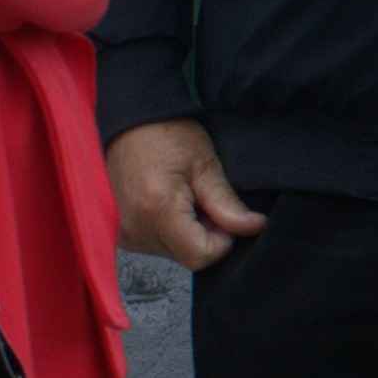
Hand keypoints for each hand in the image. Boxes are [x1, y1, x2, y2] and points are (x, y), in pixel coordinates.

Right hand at [110, 118, 264, 268]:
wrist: (130, 120)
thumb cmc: (167, 134)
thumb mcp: (205, 164)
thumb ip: (227, 203)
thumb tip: (255, 227)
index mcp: (157, 212)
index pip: (201, 255)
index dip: (222, 239)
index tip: (225, 212)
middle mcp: (136, 229)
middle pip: (188, 257)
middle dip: (207, 235)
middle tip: (206, 199)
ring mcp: (125, 233)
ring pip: (175, 253)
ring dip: (190, 233)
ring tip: (188, 197)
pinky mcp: (123, 232)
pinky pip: (158, 245)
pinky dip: (173, 231)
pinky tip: (173, 204)